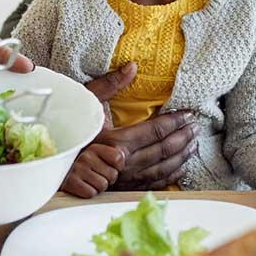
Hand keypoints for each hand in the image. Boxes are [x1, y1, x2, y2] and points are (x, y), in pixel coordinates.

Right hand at [61, 143, 125, 197]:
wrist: (65, 174)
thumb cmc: (91, 164)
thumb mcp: (104, 150)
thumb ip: (122, 141)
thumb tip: (143, 127)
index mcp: (95, 147)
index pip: (118, 158)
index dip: (117, 166)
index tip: (109, 164)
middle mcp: (85, 156)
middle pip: (113, 175)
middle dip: (108, 178)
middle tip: (98, 174)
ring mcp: (76, 169)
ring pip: (102, 186)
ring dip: (99, 186)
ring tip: (90, 180)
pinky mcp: (69, 183)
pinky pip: (91, 193)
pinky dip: (89, 192)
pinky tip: (84, 186)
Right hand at [84, 63, 198, 189]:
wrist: (58, 165)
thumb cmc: (72, 131)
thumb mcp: (88, 103)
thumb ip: (110, 84)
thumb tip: (132, 66)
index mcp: (117, 141)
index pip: (156, 130)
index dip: (175, 121)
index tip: (189, 113)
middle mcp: (125, 163)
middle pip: (164, 150)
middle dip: (184, 137)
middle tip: (197, 127)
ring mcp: (126, 179)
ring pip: (163, 168)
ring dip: (182, 156)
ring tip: (194, 144)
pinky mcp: (125, 189)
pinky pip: (155, 182)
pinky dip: (171, 175)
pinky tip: (181, 167)